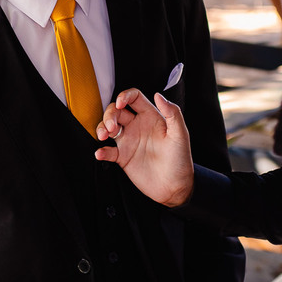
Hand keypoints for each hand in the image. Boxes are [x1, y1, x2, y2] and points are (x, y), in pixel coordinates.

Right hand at [94, 89, 194, 206]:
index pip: (134, 98)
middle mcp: (138, 127)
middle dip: (110, 115)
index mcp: (151, 117)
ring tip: (104, 136)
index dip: (125, 96)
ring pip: (108, 128)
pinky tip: (101, 153)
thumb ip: (172, 113)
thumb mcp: (180, 134)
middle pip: (117, 111)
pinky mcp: (123, 157)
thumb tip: (158, 95)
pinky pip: (108, 151)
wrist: (175, 187)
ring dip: (101, 128)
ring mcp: (129, 141)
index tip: (121, 104)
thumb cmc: (181, 160)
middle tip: (112, 127)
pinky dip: (101, 151)